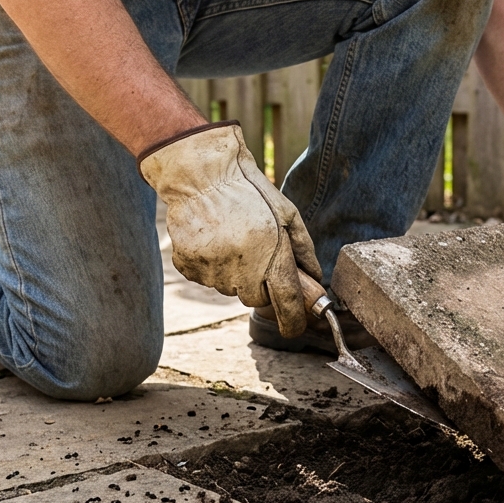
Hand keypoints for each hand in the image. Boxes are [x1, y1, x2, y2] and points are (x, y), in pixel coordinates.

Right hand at [138, 122, 322, 337]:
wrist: (202, 175)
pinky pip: (205, 278)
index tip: (294, 328)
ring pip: (229, 288)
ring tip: (231, 238)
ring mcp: (212, 269)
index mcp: (271, 255)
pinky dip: (211, 265)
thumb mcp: (287, 214)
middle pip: (255, 299)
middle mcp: (241, 268)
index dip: (293, 321)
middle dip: (260, 285)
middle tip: (256, 254)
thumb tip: (314, 277)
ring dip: (234, 273)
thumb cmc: (249, 191)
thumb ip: (303, 249)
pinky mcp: (189, 266)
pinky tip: (213, 239)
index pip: (287, 303)